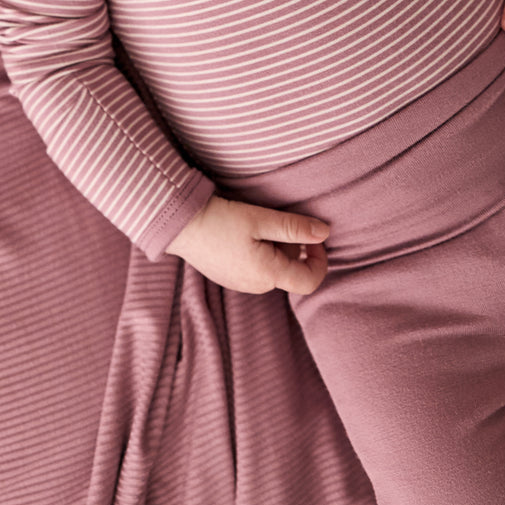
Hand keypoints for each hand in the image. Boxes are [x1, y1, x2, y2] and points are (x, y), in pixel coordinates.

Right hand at [164, 195, 328, 294]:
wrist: (179, 225)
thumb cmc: (219, 220)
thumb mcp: (260, 219)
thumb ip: (294, 227)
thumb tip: (325, 232)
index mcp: (267, 275)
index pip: (310, 281)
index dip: (320, 259)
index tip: (313, 236)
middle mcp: (256, 286)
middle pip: (290, 269)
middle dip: (290, 245)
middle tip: (272, 220)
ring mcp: (241, 283)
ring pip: (273, 266)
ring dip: (273, 246)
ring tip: (253, 224)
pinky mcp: (229, 276)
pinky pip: (256, 266)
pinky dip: (258, 249)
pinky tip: (241, 232)